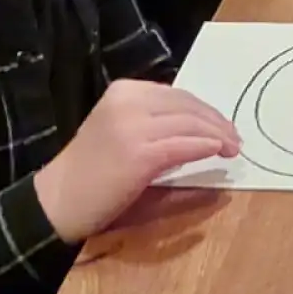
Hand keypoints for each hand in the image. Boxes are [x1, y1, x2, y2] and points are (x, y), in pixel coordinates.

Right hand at [34, 79, 240, 243]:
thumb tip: (207, 137)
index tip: (223, 125)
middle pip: (187, 105)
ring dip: (218, 135)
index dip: (205, 110)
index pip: (177, 95)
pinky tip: (217, 152)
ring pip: (190, 123)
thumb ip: (162, 132)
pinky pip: (184, 145)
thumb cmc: (91, 176)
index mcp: (124, 92)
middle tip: (235, 139)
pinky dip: (206, 147)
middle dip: (216, 121)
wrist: (57, 202)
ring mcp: (133, 126)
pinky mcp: (140, 154)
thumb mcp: (127, 139)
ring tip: (232, 148)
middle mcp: (128, 101)